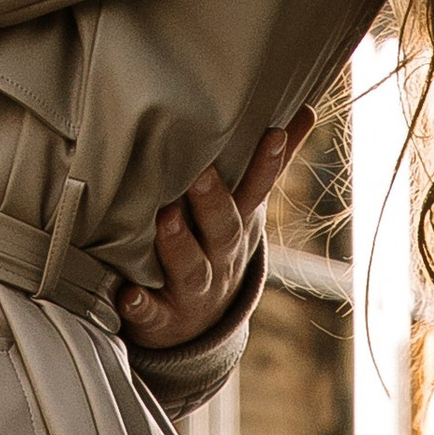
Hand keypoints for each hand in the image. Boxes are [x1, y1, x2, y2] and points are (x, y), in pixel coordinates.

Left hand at [121, 112, 313, 349]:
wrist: (200, 327)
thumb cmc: (218, 245)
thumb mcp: (247, 207)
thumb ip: (270, 162)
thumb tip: (307, 108)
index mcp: (239, 226)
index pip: (257, 191)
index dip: (268, 164)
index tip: (273, 132)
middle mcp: (221, 258)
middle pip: (224, 231)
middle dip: (214, 203)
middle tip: (201, 174)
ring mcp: (194, 291)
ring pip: (191, 269)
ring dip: (179, 246)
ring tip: (165, 219)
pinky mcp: (162, 318)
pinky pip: (152, 314)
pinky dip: (140, 306)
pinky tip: (126, 295)